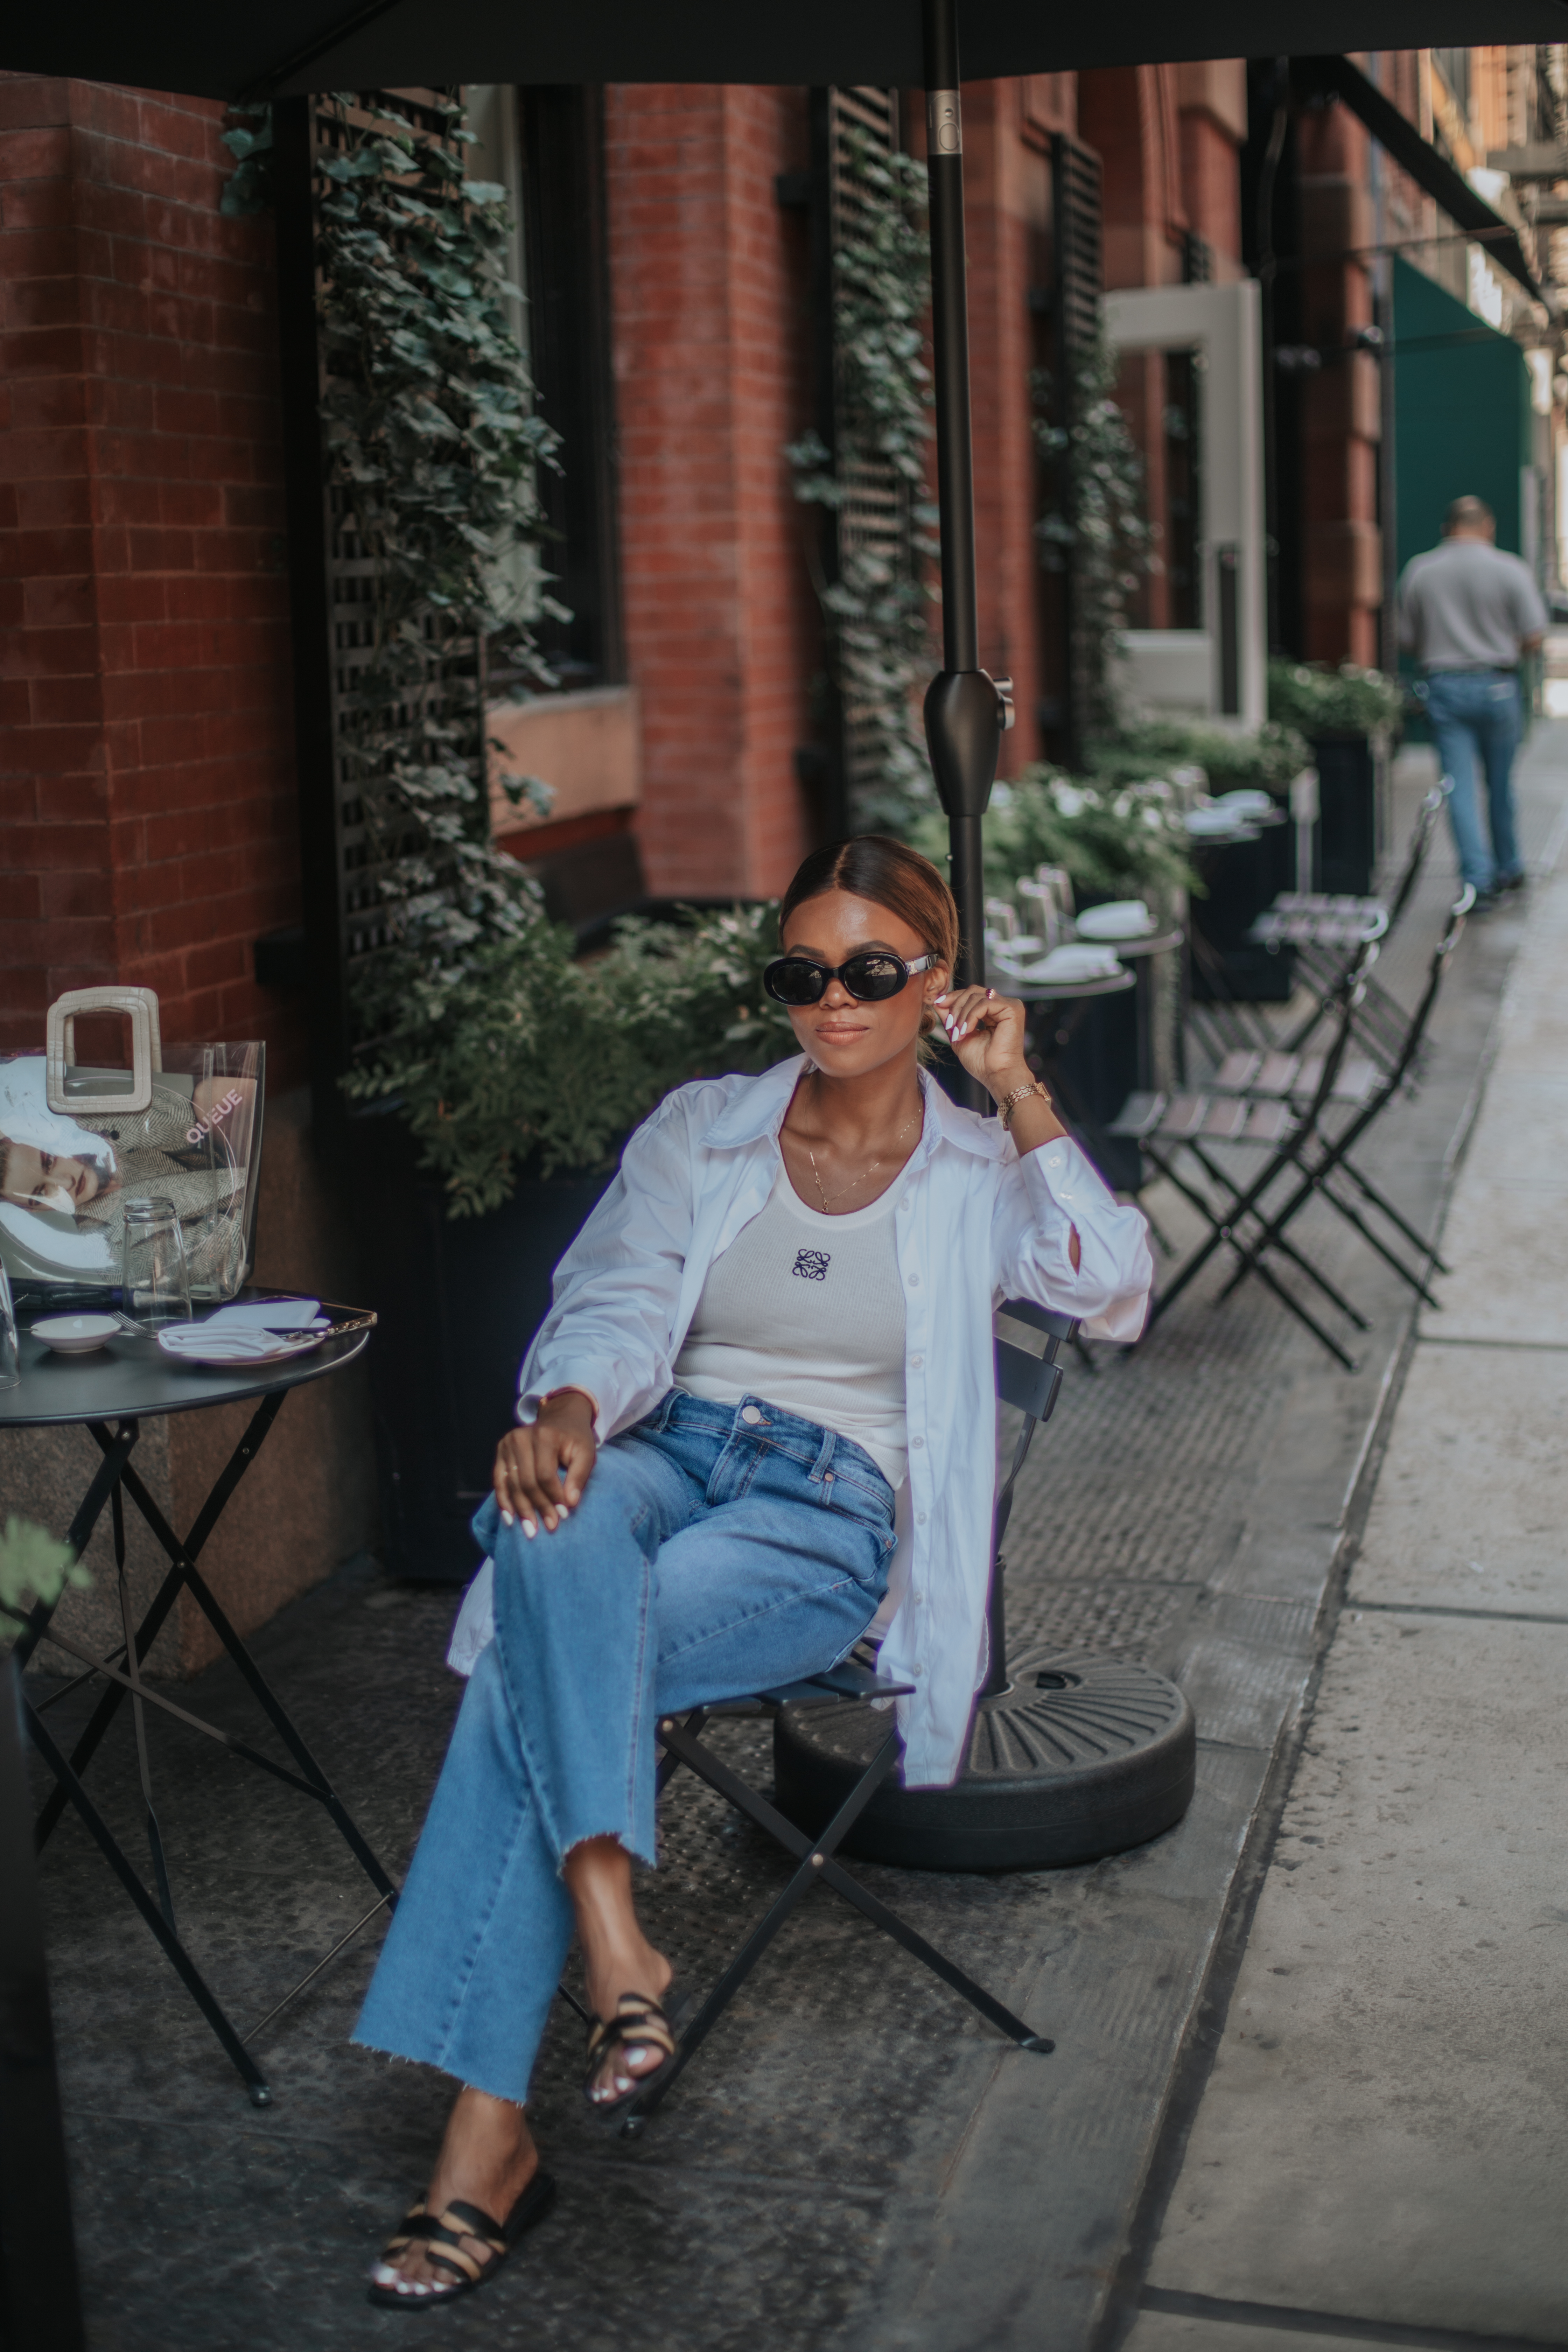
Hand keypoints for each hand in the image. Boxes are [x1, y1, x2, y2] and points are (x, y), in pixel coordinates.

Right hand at [492, 1390, 596, 1537]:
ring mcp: (507, 1444)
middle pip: (527, 1482)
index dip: (554, 1497)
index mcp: (544, 1435)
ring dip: (521, 1509)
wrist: (560, 1418)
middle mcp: (521, 1438)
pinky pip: (499, 1480)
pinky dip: (504, 1501)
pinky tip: (510, 1518)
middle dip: (538, 1507)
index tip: (564, 1515)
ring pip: (512, 1484)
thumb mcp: (586, 1452)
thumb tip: (570, 1502)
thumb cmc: (575, 1439)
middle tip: (549, 1526)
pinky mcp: (500, 1451)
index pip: (545, 1474)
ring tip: (530, 1530)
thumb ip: (579, 1476)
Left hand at [934, 986, 1032, 1099]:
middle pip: (972, 990)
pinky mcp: (1013, 1008)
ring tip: (959, 1033)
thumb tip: (937, 1000)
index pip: (970, 994)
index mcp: (992, 1011)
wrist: (996, 1074)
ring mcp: (1009, 1005)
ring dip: (962, 1014)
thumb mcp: (959, 1034)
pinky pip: (984, 1003)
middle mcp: (1001, 1005)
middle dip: (955, 1006)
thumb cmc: (981, 1061)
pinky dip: (971, 1016)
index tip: (937, 1005)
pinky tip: (967, 1031)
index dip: (952, 998)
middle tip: (949, 1025)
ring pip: (976, 996)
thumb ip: (950, 1017)